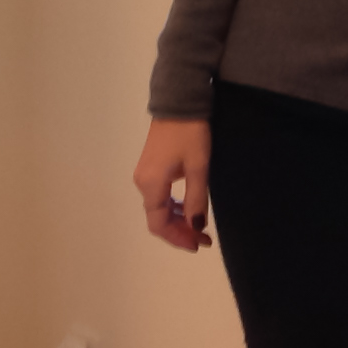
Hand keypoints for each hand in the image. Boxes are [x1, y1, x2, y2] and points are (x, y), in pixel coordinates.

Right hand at [134, 117, 214, 250]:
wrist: (180, 102)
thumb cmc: (191, 134)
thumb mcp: (199, 167)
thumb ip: (196, 198)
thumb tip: (196, 227)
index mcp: (151, 184)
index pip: (158, 223)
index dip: (177, 238)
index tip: (199, 245)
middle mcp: (143, 182)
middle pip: (157, 218)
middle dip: (180, 231)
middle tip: (204, 239)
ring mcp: (145, 175)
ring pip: (159, 208)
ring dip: (178, 220)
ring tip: (200, 228)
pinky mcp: (151, 167)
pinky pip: (160, 195)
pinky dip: (174, 206)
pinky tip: (189, 209)